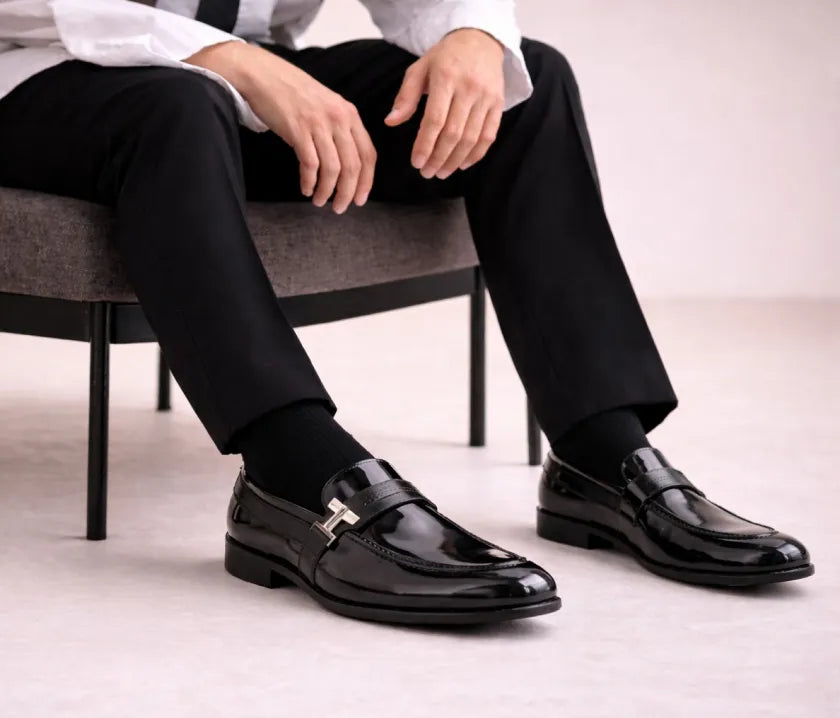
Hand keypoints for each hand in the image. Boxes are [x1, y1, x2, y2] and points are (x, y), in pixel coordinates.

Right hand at [187, 42, 375, 212]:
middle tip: (340, 208)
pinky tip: (306, 189)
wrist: (263, 74)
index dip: (366, 182)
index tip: (360, 199)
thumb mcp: (327, 106)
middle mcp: (338, 118)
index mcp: (349, 114)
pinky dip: (309, 182)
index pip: (368, 155)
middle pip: (353, 166)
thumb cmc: (293, 93)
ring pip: (333, 169)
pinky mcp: (298, 129)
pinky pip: (310, 164)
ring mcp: (318, 123)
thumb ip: (341, 129)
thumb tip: (349, 164)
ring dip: (327, 191)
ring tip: (319, 201)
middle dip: (348, 193)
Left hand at [385, 29, 504, 179]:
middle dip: (438, 158)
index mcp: (445, 78)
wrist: (480, 40)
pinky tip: (462, 165)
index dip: (425, 145)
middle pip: (453, 133)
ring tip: (441, 172)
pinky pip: (488, 136)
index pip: (434, 120)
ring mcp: (486, 97)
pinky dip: (476, 155)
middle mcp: (468, 88)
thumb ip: (405, 97)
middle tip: (426, 172)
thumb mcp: (419, 69)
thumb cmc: (444, 58)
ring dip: (454, 161)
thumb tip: (390, 122)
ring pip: (471, 138)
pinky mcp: (498, 103)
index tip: (416, 163)